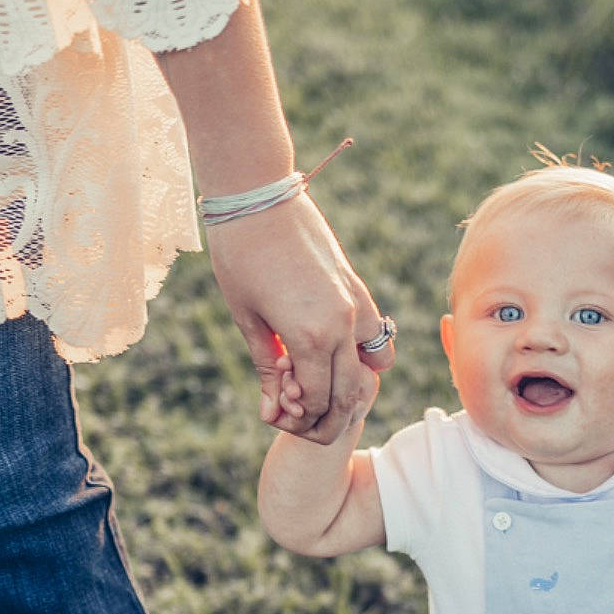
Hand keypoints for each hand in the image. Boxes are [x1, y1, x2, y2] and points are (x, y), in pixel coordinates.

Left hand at [206, 191, 394, 443]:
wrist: (258, 196)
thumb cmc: (240, 255)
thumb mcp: (246, 318)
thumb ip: (266, 366)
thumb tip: (271, 409)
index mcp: (310, 337)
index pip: (317, 400)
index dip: (297, 417)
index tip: (276, 414)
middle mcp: (342, 325)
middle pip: (348, 392)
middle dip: (326, 414)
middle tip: (298, 413)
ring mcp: (355, 305)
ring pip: (371, 366)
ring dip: (347, 384)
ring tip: (316, 381)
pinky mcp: (357, 287)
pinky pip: (373, 334)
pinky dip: (359, 353)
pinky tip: (329, 350)